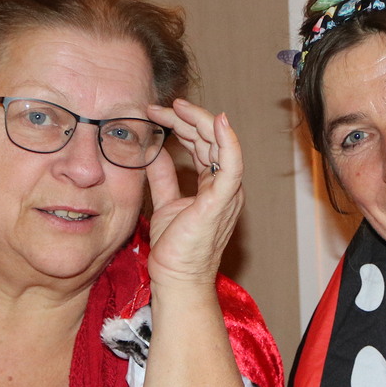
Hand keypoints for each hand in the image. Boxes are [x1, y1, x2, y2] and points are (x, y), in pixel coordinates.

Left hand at [144, 99, 243, 286]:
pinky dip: (227, 141)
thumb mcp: (166, 203)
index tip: (157, 113)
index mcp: (214, 186)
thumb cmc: (175, 250)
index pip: (203, 145)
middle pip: (211, 140)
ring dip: (200, 121)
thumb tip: (154, 152)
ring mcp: (226, 193)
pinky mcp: (221, 201)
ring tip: (176, 106)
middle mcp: (225, 186)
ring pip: (221, 145)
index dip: (183, 125)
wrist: (176, 279)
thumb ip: (164, 177)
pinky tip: (217, 121)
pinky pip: (231, 165)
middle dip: (187, 118)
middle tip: (160, 106)